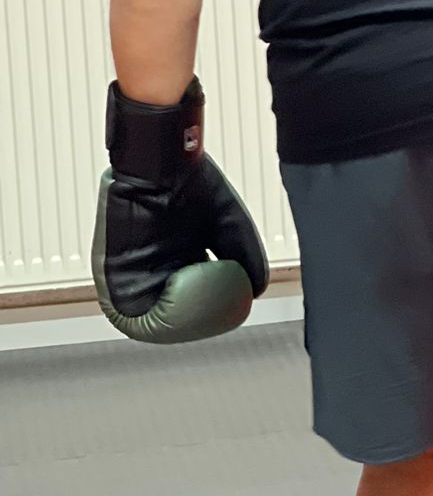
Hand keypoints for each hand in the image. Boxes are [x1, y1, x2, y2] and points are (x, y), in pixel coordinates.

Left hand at [94, 79, 268, 343]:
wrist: (159, 169)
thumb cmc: (193, 186)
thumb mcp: (230, 226)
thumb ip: (246, 256)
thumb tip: (257, 288)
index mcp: (182, 249)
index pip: (198, 289)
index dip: (212, 306)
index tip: (228, 313)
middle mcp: (157, 260)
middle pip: (175, 303)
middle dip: (190, 320)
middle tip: (207, 326)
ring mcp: (133, 267)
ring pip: (150, 308)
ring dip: (168, 323)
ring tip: (190, 326)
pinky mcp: (113, 271)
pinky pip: (126, 305)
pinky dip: (146, 318)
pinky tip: (170, 316)